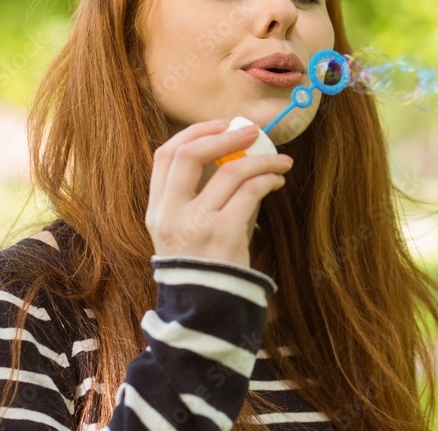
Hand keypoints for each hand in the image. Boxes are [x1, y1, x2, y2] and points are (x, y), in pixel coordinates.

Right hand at [145, 119, 292, 267]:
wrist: (206, 312)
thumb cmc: (204, 266)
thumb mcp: (185, 231)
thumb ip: (197, 196)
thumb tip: (233, 154)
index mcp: (157, 210)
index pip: (164, 156)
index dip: (193, 133)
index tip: (220, 125)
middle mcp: (170, 214)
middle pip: (189, 154)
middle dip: (223, 136)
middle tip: (251, 132)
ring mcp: (195, 224)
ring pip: (230, 171)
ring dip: (261, 160)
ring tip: (280, 162)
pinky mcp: (223, 235)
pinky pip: (250, 192)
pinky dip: (268, 180)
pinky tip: (277, 182)